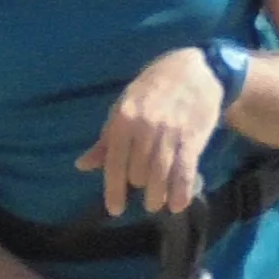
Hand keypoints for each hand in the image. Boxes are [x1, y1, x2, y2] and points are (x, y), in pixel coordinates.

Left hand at [81, 52, 226, 215]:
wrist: (196, 69)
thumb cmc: (154, 87)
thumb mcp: (124, 106)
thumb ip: (106, 139)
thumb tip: (81, 165)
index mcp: (123, 119)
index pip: (114, 163)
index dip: (113, 190)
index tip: (115, 210)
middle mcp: (145, 128)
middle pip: (138, 173)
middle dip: (139, 186)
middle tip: (144, 190)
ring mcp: (170, 133)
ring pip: (160, 175)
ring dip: (157, 196)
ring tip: (156, 204)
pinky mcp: (193, 137)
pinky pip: (185, 170)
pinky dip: (181, 191)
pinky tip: (178, 205)